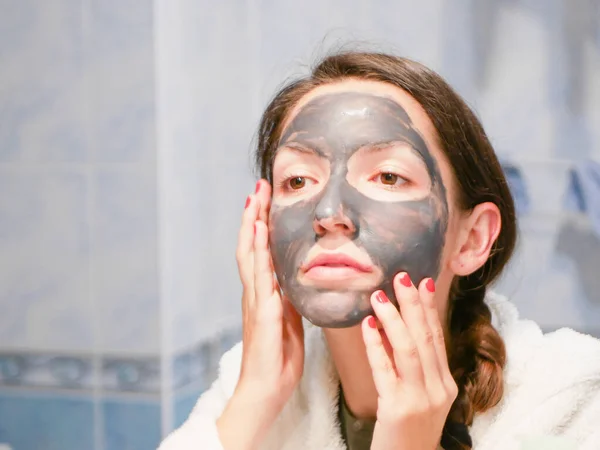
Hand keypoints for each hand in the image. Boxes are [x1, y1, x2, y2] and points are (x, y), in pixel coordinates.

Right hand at [217, 180, 304, 449]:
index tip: (266, 199)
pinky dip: (260, 256)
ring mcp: (256, 304)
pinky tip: (262, 237)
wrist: (265, 392)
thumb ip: (288, 300)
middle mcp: (256, 294)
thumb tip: (294, 280)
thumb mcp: (289, 322)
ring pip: (251, 257)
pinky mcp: (263, 317)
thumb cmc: (277, 360)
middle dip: (254, 216)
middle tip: (258, 186)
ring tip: (255, 200)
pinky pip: (261, 281)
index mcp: (264, 295)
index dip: (261, 225)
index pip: (260, 252)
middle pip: (251, 246)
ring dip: (253, 227)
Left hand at [362, 273, 457, 449]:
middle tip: (401, 277)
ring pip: (409, 349)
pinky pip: (385, 368)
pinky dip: (375, 344)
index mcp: (446, 384)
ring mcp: (420, 399)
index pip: (437, 338)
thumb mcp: (419, 396)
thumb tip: (394, 326)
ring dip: (394, 318)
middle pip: (426, 337)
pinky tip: (367, 326)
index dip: (429, 309)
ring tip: (379, 296)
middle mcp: (438, 389)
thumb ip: (413, 366)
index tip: (423, 282)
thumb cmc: (407, 430)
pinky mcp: (398, 408)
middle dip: (413, 304)